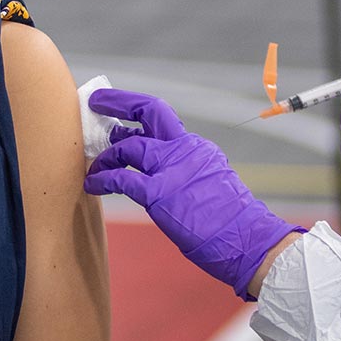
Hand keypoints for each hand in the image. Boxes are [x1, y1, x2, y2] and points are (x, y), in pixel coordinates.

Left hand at [83, 89, 299, 297]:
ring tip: (94, 165)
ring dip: (105, 155)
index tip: (118, 109)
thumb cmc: (230, 222)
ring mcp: (171, 169)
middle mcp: (185, 149)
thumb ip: (187, 170)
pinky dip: (102, 179)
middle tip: (96, 102)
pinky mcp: (158, 193)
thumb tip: (161, 172)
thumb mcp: (212, 182)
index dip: (136, 112)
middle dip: (119, 102)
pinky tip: (92, 184)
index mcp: (198, 148)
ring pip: (128, 146)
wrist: (247, 238)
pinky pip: (121, 178)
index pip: (163, 120)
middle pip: (148, 110)